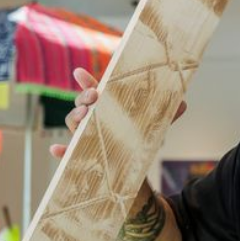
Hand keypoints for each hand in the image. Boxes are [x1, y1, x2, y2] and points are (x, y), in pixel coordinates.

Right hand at [53, 66, 184, 156]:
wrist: (133, 168)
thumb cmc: (139, 140)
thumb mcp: (154, 125)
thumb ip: (166, 113)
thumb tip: (183, 102)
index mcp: (107, 108)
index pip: (93, 91)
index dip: (86, 81)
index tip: (79, 73)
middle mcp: (93, 120)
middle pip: (81, 105)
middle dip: (83, 97)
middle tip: (93, 96)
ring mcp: (86, 137)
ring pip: (73, 124)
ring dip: (74, 117)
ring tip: (83, 115)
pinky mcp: (83, 155)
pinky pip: (68, 154)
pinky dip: (61, 152)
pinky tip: (56, 149)